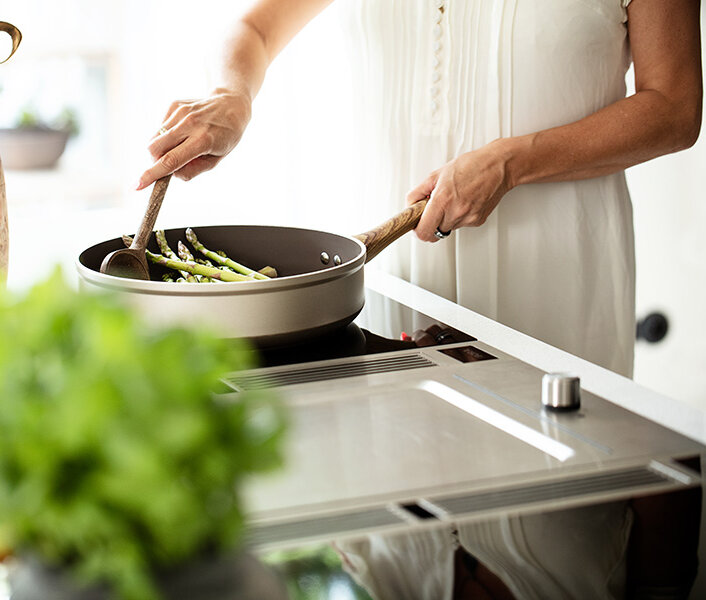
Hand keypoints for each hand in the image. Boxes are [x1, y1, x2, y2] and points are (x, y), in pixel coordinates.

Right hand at [136, 88, 252, 189]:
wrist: (231, 105)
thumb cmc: (225, 136)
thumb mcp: (216, 160)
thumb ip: (193, 170)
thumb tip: (171, 174)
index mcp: (202, 141)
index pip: (171, 161)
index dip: (152, 174)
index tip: (137, 185)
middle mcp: (189, 124)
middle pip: (154, 149)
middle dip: (155, 161)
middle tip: (169, 164)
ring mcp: (181, 112)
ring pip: (154, 138)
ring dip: (162, 148)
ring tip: (181, 145)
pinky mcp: (174, 105)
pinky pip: (160, 127)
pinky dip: (167, 135)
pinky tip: (183, 131)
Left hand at [406, 140, 513, 241]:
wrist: (499, 167)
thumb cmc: (472, 165)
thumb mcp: (438, 174)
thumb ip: (419, 191)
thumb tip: (411, 204)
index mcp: (443, 200)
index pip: (423, 231)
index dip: (417, 230)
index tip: (416, 225)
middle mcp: (456, 212)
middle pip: (434, 232)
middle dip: (431, 222)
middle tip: (434, 209)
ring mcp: (468, 219)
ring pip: (448, 228)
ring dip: (446, 219)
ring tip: (453, 200)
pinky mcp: (477, 221)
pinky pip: (461, 224)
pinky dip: (459, 216)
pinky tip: (464, 201)